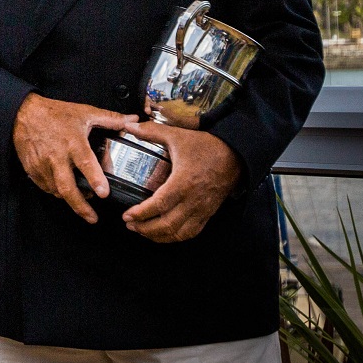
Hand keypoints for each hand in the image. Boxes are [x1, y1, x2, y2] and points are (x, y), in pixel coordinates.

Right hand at [12, 93, 136, 223]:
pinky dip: (56, 191)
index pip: (85, 163)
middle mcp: (57, 157)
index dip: (95, 179)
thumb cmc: (54, 114)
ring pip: (57, 190)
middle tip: (92, 218)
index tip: (103, 193)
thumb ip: (110, 118)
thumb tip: (133, 120)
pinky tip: (64, 189)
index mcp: (73, 143)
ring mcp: (43, 165)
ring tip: (82, 202)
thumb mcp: (84, 112)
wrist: (23, 114)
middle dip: (80, 206)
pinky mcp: (32, 169)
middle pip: (67, 187)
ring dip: (70, 198)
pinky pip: (45, 187)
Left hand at [117, 119, 240, 241]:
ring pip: (179, 233)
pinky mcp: (208, 213)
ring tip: (142, 231)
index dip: (141, 214)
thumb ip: (152, 132)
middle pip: (168, 225)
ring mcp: (202, 209)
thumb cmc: (207, 147)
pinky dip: (176, 237)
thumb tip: (129, 126)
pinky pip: (192, 232)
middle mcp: (193, 200)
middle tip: (130, 225)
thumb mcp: (178, 136)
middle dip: (145, 228)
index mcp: (183, 183)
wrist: (236, 154)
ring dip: (159, 236)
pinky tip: (164, 234)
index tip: (127, 216)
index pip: (160, 205)